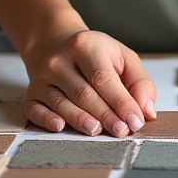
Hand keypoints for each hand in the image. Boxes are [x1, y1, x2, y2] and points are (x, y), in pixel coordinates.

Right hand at [24, 27, 156, 136]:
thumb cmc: (95, 56)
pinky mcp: (32, 93)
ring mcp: (43, 77)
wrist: (59, 47)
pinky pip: (37, 110)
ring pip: (62, 103)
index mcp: (86, 45)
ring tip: (97, 131)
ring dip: (80, 120)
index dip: (120, 102)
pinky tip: (60, 127)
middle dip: (105, 115)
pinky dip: (47, 120)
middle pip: (84, 93)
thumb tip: (146, 110)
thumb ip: (139, 82)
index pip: (103, 78)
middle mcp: (60, 60)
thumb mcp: (122, 58)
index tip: (135, 120)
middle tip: (121, 131)